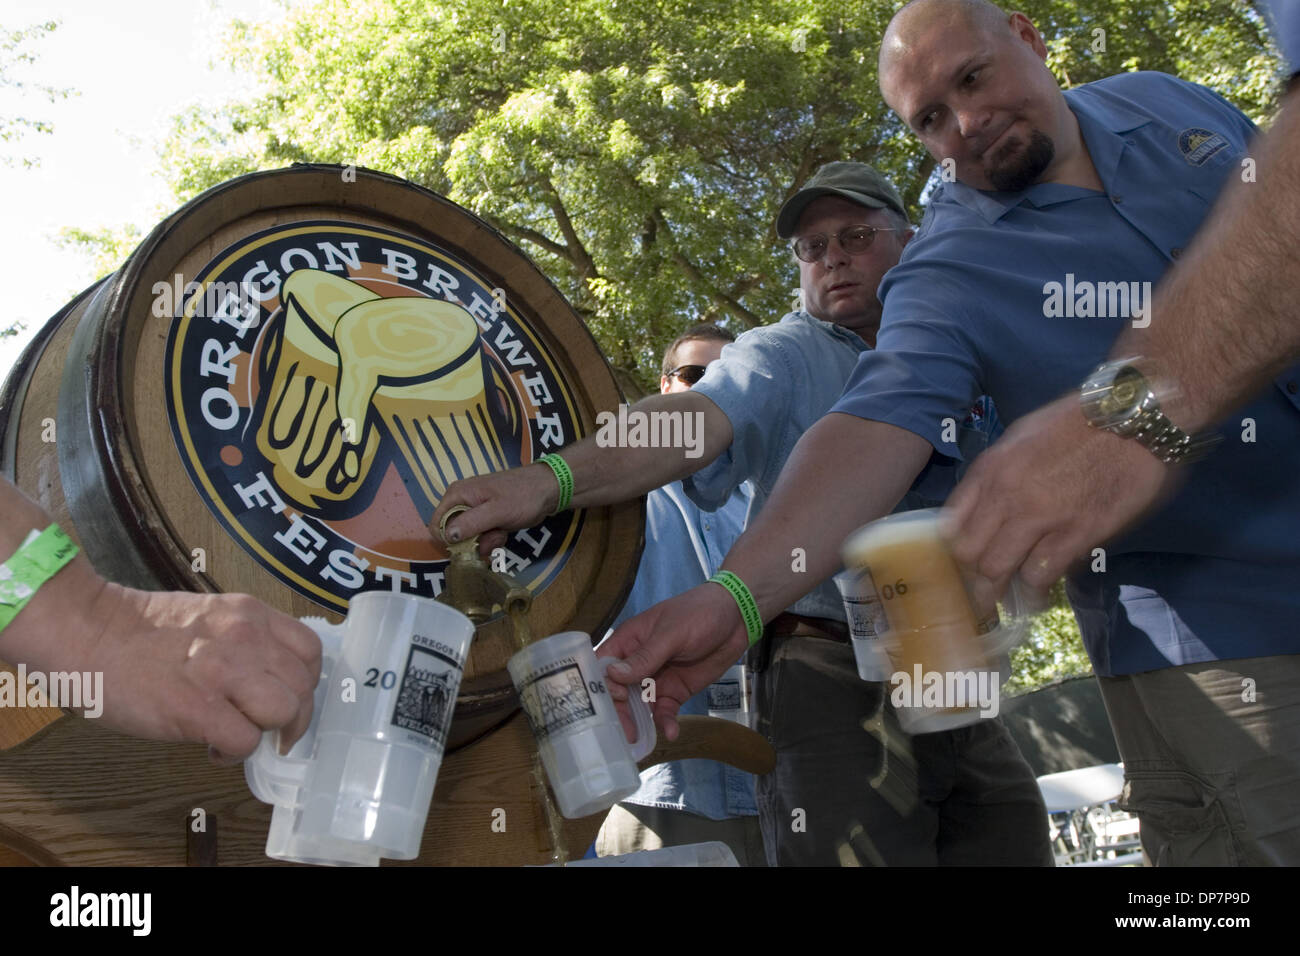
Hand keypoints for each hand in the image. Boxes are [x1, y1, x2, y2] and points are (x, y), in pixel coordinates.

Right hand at [66, 575, 321, 763]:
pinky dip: (233, 754)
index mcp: (250, 614)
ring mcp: (222, 672)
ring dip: (266, 733)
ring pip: (284, 713)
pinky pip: (244, 742)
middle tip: (265, 728)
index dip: (305, 683)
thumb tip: (270, 682)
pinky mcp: (196, 708)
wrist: (88, 631)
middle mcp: (246, 638)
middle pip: (303, 687)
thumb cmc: (141, 630)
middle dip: (290, 716)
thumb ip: (246, 641)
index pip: (311, 652)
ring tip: (238, 734)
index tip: (288, 699)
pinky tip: (211, 747)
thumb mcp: (211, 617)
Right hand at [431, 463, 559, 556]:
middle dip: (471, 542)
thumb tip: (446, 536)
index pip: (436, 524)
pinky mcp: (485, 518)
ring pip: (468, 538)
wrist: (548, 489)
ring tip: (501, 533)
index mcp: (457, 495)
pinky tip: (504, 532)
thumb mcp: (496, 511)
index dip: (448, 540)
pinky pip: (480, 536)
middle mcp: (460, 501)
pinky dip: (492, 539)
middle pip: (452, 533)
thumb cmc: (522, 496)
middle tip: (492, 537)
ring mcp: (473, 510)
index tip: (467, 547)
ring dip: (484, 542)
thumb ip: (470, 523)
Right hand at [598, 582, 749, 741]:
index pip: (603, 665)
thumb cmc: (698, 614)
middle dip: (619, 711)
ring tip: (639, 740)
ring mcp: (656, 679)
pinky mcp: (675, 691)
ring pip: (638, 705)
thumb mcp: (671, 633)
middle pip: (617, 691)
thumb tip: (613, 676)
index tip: (617, 697)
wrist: (736, 619)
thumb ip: (645, 657)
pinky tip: (670, 732)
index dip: (603, 683)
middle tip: (625, 731)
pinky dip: (665, 722)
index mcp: (629, 641)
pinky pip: (664, 710)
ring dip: (637, 722)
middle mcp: (637, 663)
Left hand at [945, 393, 1176, 593]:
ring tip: (1008, 597)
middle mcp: (1007, 494)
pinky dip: (1037, 588)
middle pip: (968, 554)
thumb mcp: (1021, 436)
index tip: (961, 560)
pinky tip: (1039, 591)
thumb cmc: (1079, 421)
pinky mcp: (1077, 534)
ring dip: (1002, 587)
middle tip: (981, 586)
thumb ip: (997, 474)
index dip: (953, 547)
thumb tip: (984, 508)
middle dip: (972, 573)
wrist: (1134, 418)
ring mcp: (1041, 517)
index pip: (951, 523)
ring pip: (998, 571)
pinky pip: (1041, 575)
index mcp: (991, 468)